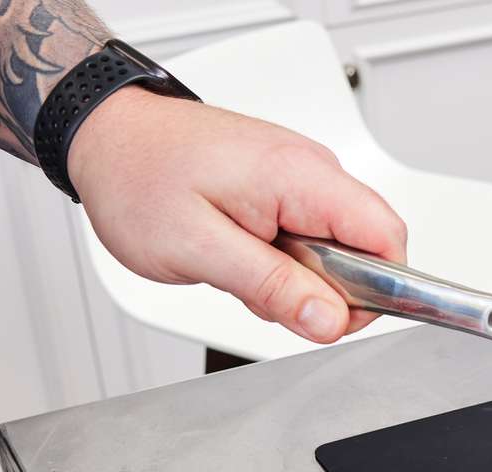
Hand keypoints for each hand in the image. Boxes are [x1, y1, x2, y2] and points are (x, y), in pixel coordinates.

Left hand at [67, 87, 407, 343]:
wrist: (104, 132)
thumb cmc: (137, 177)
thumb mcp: (198, 249)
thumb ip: (272, 287)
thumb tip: (331, 320)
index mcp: (299, 177)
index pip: (387, 239)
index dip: (377, 290)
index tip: (334, 318)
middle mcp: (311, 168)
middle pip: (370, 246)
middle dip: (331, 290)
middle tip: (270, 294)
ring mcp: (301, 173)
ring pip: (341, 245)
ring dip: (303, 276)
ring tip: (244, 267)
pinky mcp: (287, 182)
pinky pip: (314, 234)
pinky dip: (288, 258)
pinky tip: (246, 254)